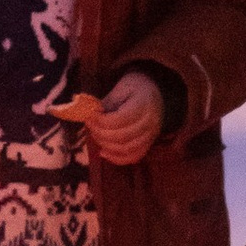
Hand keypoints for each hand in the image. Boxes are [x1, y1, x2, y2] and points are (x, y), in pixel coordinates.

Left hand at [50, 72, 166, 166]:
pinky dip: (116, 158)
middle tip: (89, 125)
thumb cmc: (136, 88)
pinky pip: (133, 157)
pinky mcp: (148, 145)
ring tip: (95, 135)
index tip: (90, 115)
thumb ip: (107, 103)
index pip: (120, 119)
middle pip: (122, 136)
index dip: (101, 120)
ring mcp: (150, 136)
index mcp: (143, 105)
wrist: (156, 94)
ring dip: (106, 145)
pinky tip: (103, 152)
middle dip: (100, 133)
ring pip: (126, 149)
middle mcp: (150, 123)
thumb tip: (90, 115)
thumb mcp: (121, 88)